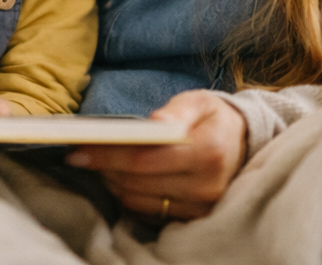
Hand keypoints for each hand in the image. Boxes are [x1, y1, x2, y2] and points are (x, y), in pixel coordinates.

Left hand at [65, 90, 247, 221]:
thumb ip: (177, 110)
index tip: (77, 151)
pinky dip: (129, 195)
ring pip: (139, 200)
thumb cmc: (214, 119)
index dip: (108, 156)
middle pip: (137, 183)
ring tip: (101, 165)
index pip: (145, 159)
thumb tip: (156, 122)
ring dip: (114, 183)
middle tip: (83, 155)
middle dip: (105, 168)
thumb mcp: (200, 102)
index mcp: (208, 152)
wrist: (243, 145)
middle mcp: (206, 185)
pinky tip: (120, 178)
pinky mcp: (193, 218)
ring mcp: (200, 207)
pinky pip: (149, 211)